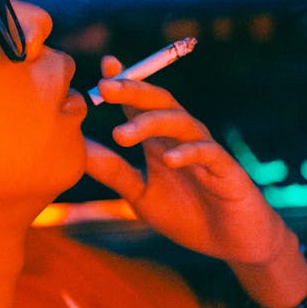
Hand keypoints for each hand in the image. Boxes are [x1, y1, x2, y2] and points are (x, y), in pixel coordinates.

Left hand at [83, 56, 288, 266]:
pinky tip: (169, 160)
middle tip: (105, 87)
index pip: (140, 104)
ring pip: (181, 122)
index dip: (124, 83)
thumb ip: (113, 172)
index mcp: (159, 140)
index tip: (104, 65)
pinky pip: (208, 154)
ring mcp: (206, 151)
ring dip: (150, 123)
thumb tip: (75, 151)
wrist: (231, 242)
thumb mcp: (140, 194)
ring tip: (121, 133)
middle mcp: (182, 138)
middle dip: (133, 90)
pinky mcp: (227, 171)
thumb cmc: (187, 215)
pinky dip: (188, 154)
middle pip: (159, 102)